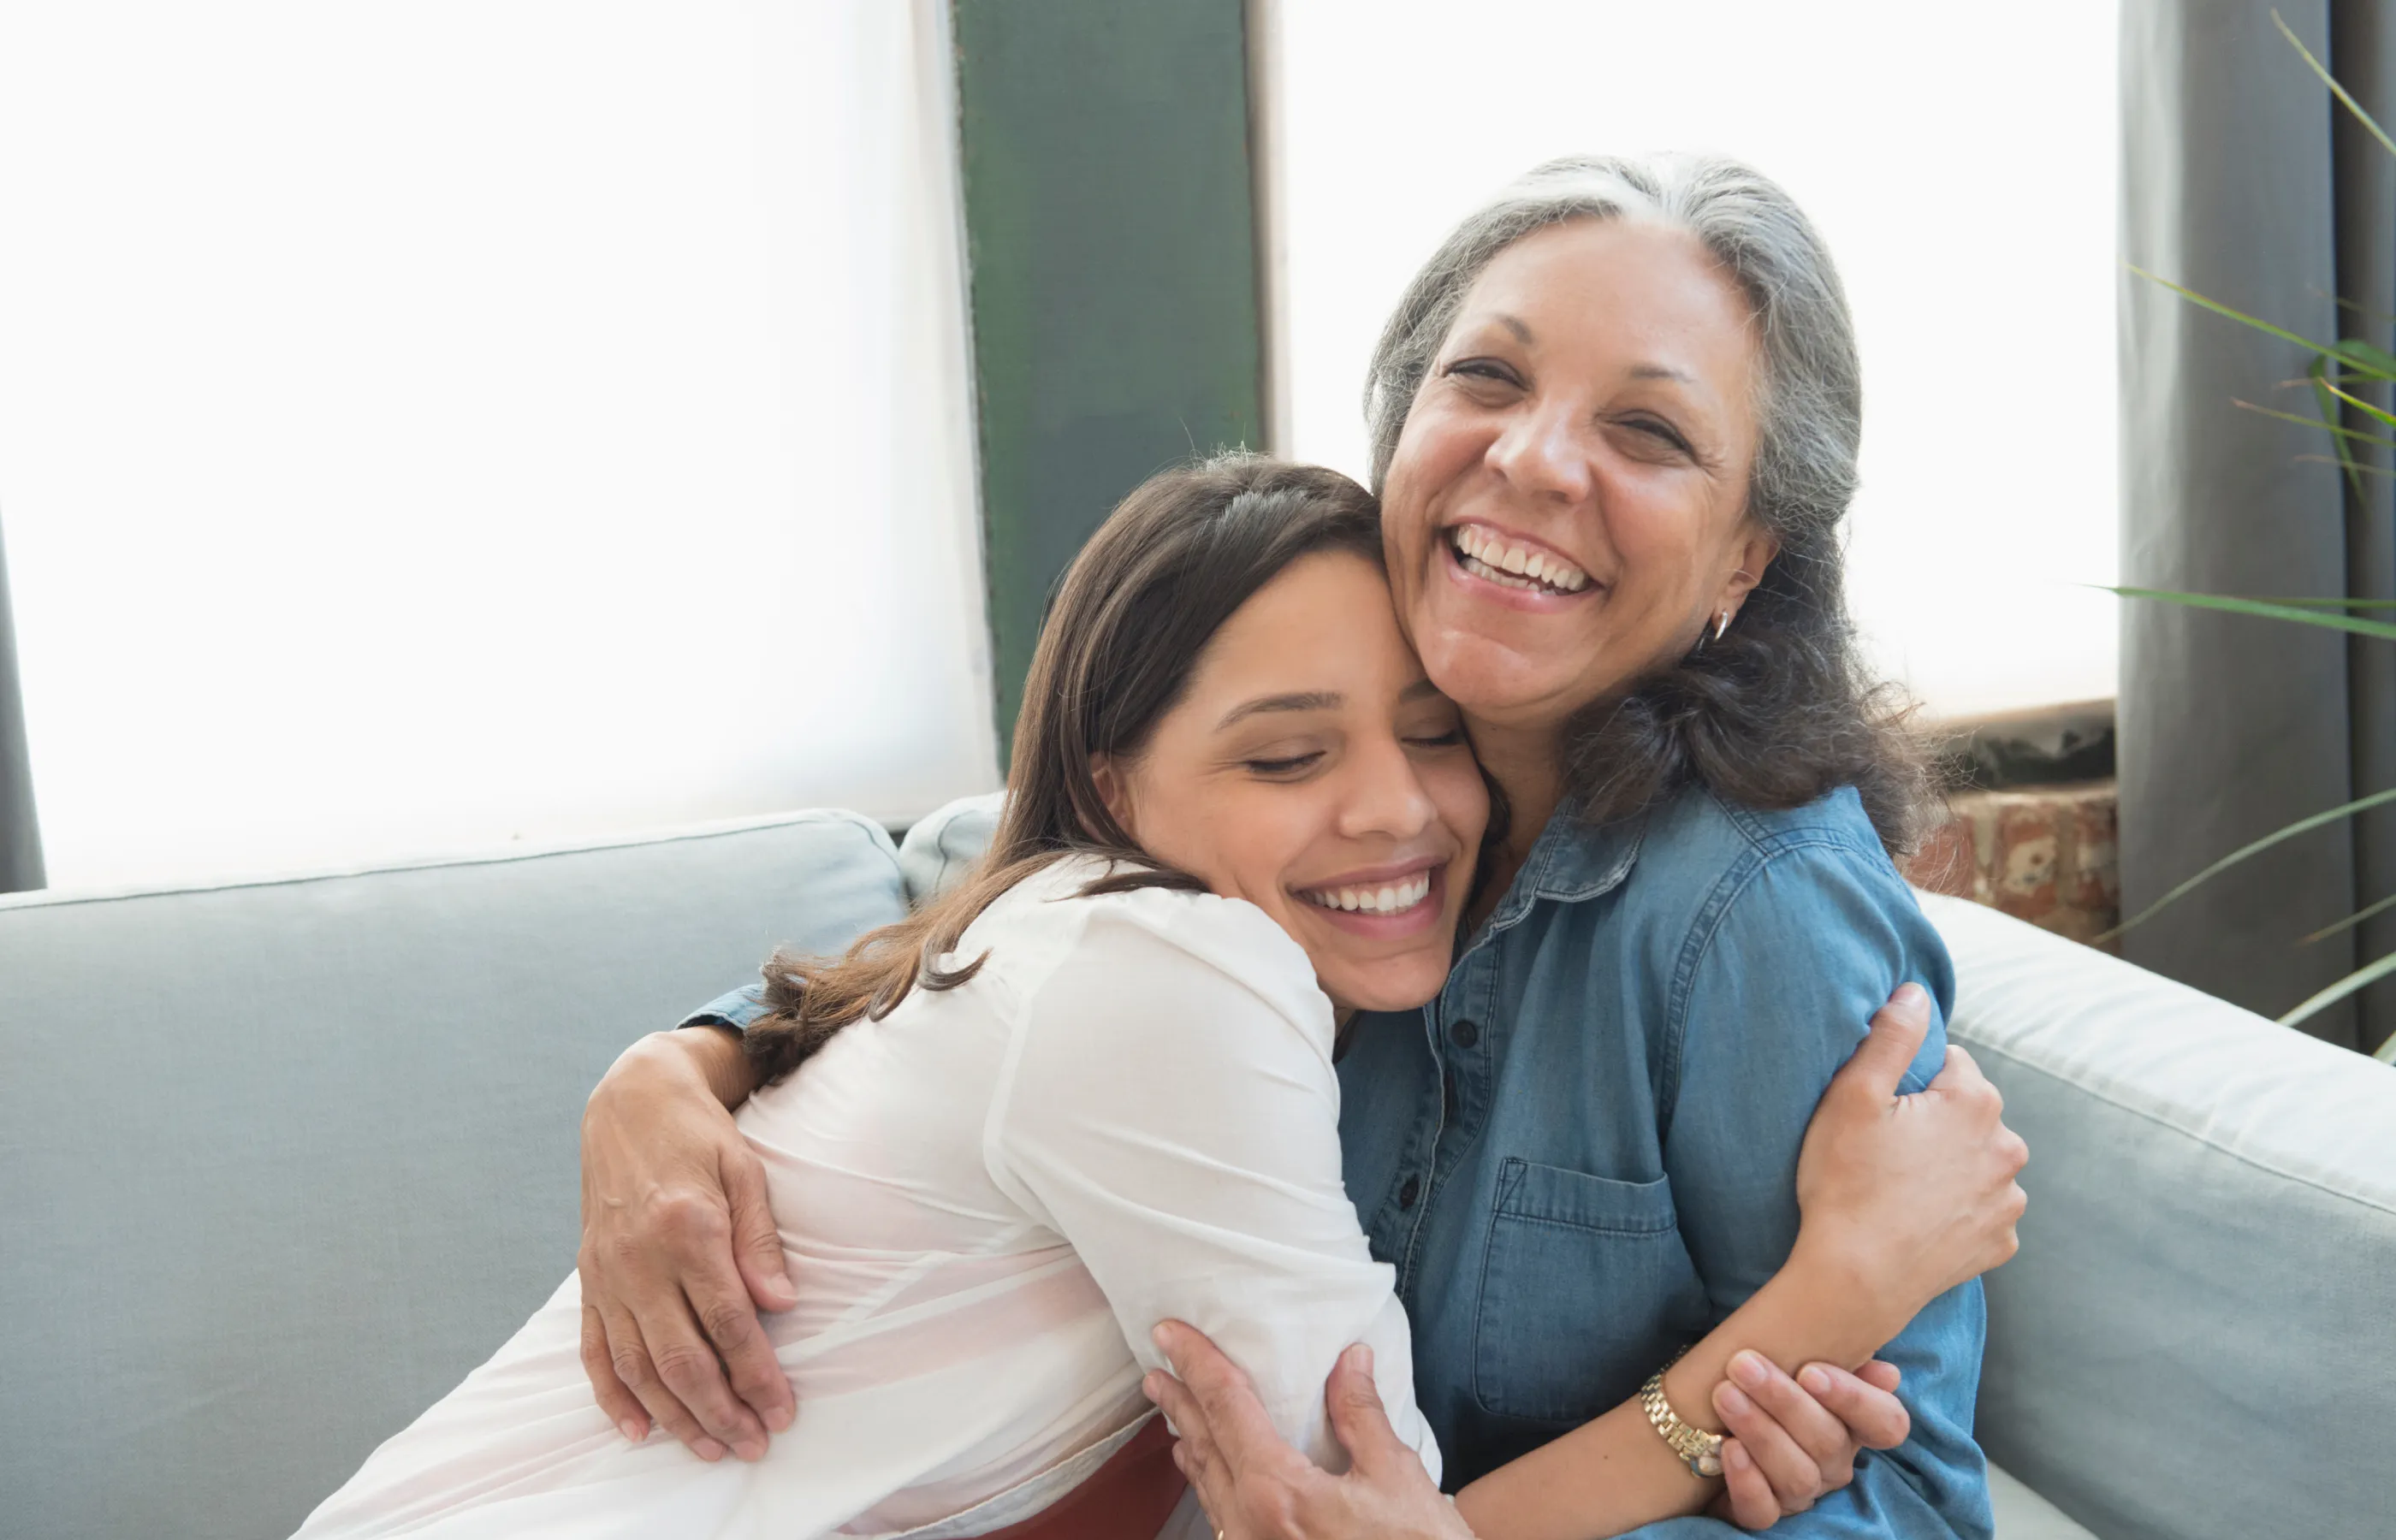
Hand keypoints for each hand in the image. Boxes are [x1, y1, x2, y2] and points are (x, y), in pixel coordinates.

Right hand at [578, 1027, 792, 1459]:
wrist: (631, 1102)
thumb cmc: (698, 1136)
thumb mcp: (745, 1170)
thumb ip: (761, 1241)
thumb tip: (782, 1305)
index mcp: (687, 1228)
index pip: (728, 1321)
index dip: (757, 1374)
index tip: (782, 1410)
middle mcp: (640, 1259)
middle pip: (682, 1357)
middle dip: (720, 1410)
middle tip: (753, 1444)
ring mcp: (608, 1273)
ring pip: (638, 1365)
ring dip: (675, 1415)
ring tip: (710, 1447)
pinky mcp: (589, 1279)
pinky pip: (594, 1350)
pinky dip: (613, 1395)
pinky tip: (639, 1428)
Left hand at [1142, 1322, 1472, 1539]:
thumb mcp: (1397, 1477)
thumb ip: (1362, 1416)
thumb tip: (1350, 1360)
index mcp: (1277, 1492)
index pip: (1226, 1407)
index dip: (1197, 1363)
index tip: (1170, 1333)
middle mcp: (1250, 1523)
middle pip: (1203, 1445)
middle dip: (1178, 1401)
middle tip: (1156, 1367)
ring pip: (1207, 1484)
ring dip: (1189, 1440)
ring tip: (1175, 1412)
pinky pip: (1222, 1514)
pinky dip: (1209, 1480)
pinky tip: (1208, 1471)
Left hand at [1708, 1352, 1908, 1528]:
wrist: (1708, 1427)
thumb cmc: (1765, 1386)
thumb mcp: (1797, 1364)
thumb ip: (1839, 1359)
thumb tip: (1887, 1374)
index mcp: (1852, 1427)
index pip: (1886, 1424)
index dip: (1856, 1400)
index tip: (1811, 1371)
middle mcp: (1832, 1464)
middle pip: (1829, 1442)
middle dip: (1785, 1401)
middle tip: (1744, 1365)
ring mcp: (1799, 1493)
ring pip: (1797, 1475)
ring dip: (1760, 1432)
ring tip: (1725, 1396)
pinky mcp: (1760, 1512)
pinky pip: (1762, 1510)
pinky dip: (1747, 1481)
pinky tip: (1729, 1449)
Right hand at [1794, 984, 2028, 1322]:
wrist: (1855, 1280)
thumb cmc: (1846, 1184)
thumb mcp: (1852, 1095)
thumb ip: (1891, 1035)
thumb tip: (1917, 992)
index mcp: (1976, 1102)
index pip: (1950, 1064)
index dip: (1909, 1083)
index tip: (1880, 1112)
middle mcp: (2007, 1148)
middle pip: (1968, 1113)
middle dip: (1934, 1123)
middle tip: (1884, 1150)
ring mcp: (2007, 1200)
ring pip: (1977, 1161)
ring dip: (1950, 1165)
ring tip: (1899, 1188)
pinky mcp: (2000, 1243)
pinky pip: (1981, 1209)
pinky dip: (1957, 1209)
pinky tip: (1918, 1218)